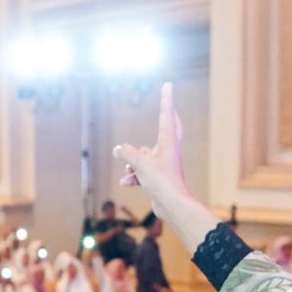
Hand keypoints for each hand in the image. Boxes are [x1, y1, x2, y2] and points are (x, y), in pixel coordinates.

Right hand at [114, 82, 187, 199]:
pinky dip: (134, 176)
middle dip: (166, 118)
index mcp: (169, 142)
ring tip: (127, 170)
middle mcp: (169, 150)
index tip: (168, 85)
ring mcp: (165, 164)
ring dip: (134, 162)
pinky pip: (143, 171)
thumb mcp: (140, 164)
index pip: (167, 114)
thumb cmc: (161, 181)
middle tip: (168, 106)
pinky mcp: (160, 178)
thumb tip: (118, 148)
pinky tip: (126, 182)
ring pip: (147, 155)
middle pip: (167, 129)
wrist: (172, 206)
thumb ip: (127, 153)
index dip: (166, 99)